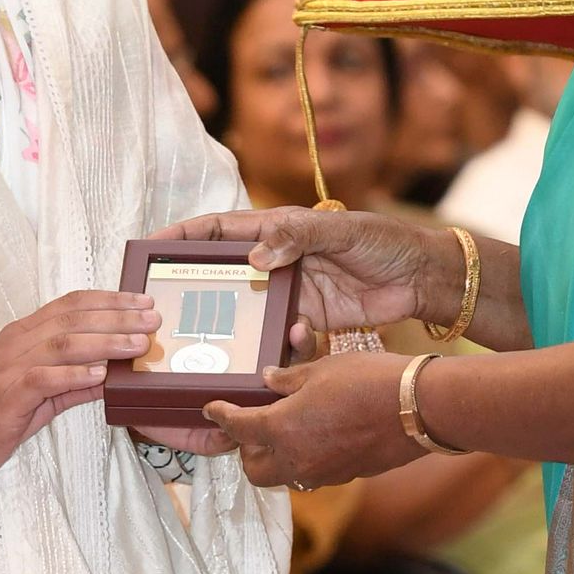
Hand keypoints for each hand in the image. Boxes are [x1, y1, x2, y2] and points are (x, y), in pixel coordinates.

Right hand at [0, 289, 159, 485]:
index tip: (142, 302)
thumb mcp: (47, 392)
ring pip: (61, 344)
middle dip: (116, 318)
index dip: (109, 300)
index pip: (71, 304)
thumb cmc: (3, 413)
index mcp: (25, 332)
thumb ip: (79, 379)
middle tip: (151, 321)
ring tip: (136, 345)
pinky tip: (99, 376)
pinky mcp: (6, 396)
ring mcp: (9, 367)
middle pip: (72, 320)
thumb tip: (118, 372)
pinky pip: (42, 378)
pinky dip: (73, 375)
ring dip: (104, 343)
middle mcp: (16, 342)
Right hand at [157, 207, 462, 347]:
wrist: (421, 278)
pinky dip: (281, 343)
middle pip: (223, 273)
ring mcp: (290, 292)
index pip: (218, 231)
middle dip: (196, 288)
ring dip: (234, 324)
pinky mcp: (308, 321)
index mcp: (276, 230)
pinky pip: (280, 335)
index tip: (151, 249)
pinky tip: (290, 344)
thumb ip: (298, 236)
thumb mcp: (341, 231)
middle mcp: (276, 262)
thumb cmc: (384, 242)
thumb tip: (257, 256)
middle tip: (167, 308)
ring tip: (213, 340)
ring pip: (247, 309)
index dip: (183, 238)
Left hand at [205, 352, 418, 487]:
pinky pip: (313, 474)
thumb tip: (269, 380)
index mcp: (282, 429)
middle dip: (246, 450)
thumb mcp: (323, 369)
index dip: (221, 417)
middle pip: (254, 469)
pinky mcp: (347, 475)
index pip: (238, 428)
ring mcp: (323, 473)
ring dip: (276, 459)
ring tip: (284, 433)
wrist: (421, 408)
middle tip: (250, 426)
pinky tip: (317, 436)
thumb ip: (289, 379)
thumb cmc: (371, 380)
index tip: (211, 409)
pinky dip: (305, 460)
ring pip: (284, 476)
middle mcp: (297, 459)